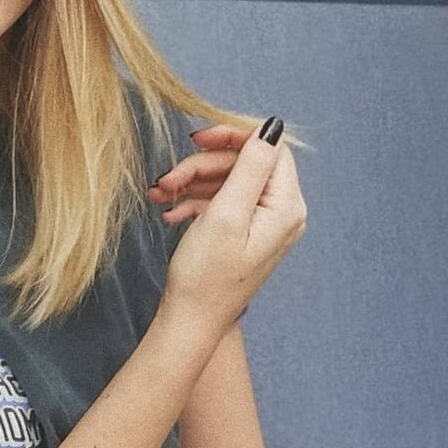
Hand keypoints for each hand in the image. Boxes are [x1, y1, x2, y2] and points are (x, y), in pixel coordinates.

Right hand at [153, 119, 307, 332]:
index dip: (233, 138)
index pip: (270, 149)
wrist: (191, 320)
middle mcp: (281, 213)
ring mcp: (262, 224)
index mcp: (286, 207)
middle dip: (203, 165)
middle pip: (245, 163)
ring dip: (192, 182)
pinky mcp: (243, 233)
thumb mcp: (226, 214)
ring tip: (160, 194)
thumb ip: (250, 167)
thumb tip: (271, 127)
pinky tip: (170, 212)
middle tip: (168, 178)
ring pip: (228, 181)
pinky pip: (221, 201)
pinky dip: (194, 201)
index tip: (196, 139)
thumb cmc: (206, 275)